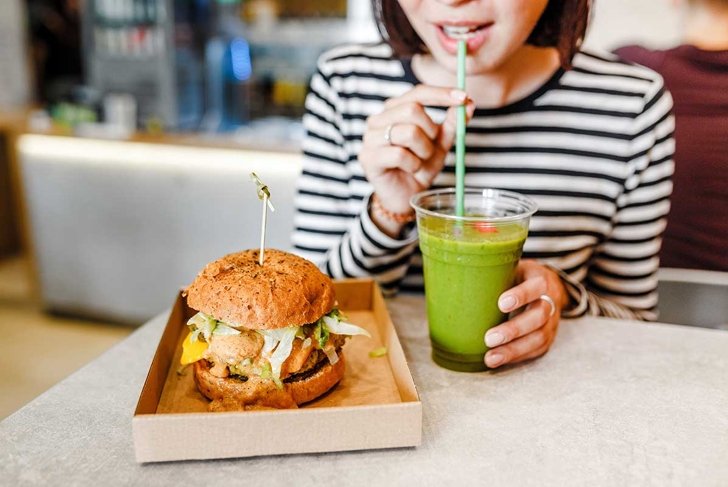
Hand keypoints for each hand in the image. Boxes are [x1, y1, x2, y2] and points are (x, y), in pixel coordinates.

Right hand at [359, 85, 474, 233]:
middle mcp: (379, 119)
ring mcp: (370, 138)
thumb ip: (452, 124)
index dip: (441, 94)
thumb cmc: (419, 166)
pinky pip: (399, 154)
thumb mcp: (440, 144)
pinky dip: (413, 164)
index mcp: (395, 110)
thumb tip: (469, 103)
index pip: (418, 93)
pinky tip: (410, 170)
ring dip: (424, 150)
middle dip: (431, 130)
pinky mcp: (368, 158)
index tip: (464, 97)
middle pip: (412, 109)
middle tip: (431, 147)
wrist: (405, 196)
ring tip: (420, 161)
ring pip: (408, 132)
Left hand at [483, 260, 568, 367]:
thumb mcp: (510, 267)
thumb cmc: (519, 277)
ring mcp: (552, 321)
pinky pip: (536, 350)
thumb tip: (451, 279)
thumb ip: (491, 273)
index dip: (521, 295)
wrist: (546, 287)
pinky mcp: (548, 337)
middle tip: (489, 338)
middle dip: (514, 329)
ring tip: (491, 357)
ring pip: (539, 337)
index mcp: (540, 279)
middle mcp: (550, 301)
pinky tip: (499, 360)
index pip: (536, 286)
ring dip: (514, 350)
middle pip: (538, 316)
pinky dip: (517, 357)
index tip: (501, 304)